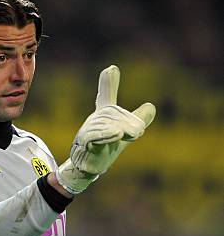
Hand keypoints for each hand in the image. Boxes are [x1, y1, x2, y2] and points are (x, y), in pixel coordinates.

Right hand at [56, 65, 155, 193]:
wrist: (87, 167)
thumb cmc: (103, 147)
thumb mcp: (123, 133)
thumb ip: (136, 120)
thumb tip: (151, 105)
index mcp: (103, 116)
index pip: (105, 97)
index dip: (108, 84)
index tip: (111, 69)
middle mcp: (94, 121)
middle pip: (111, 114)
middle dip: (127, 120)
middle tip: (140, 131)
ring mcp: (87, 132)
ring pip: (105, 125)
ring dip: (121, 128)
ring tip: (135, 134)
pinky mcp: (84, 145)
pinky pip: (94, 137)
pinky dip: (106, 134)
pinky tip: (117, 133)